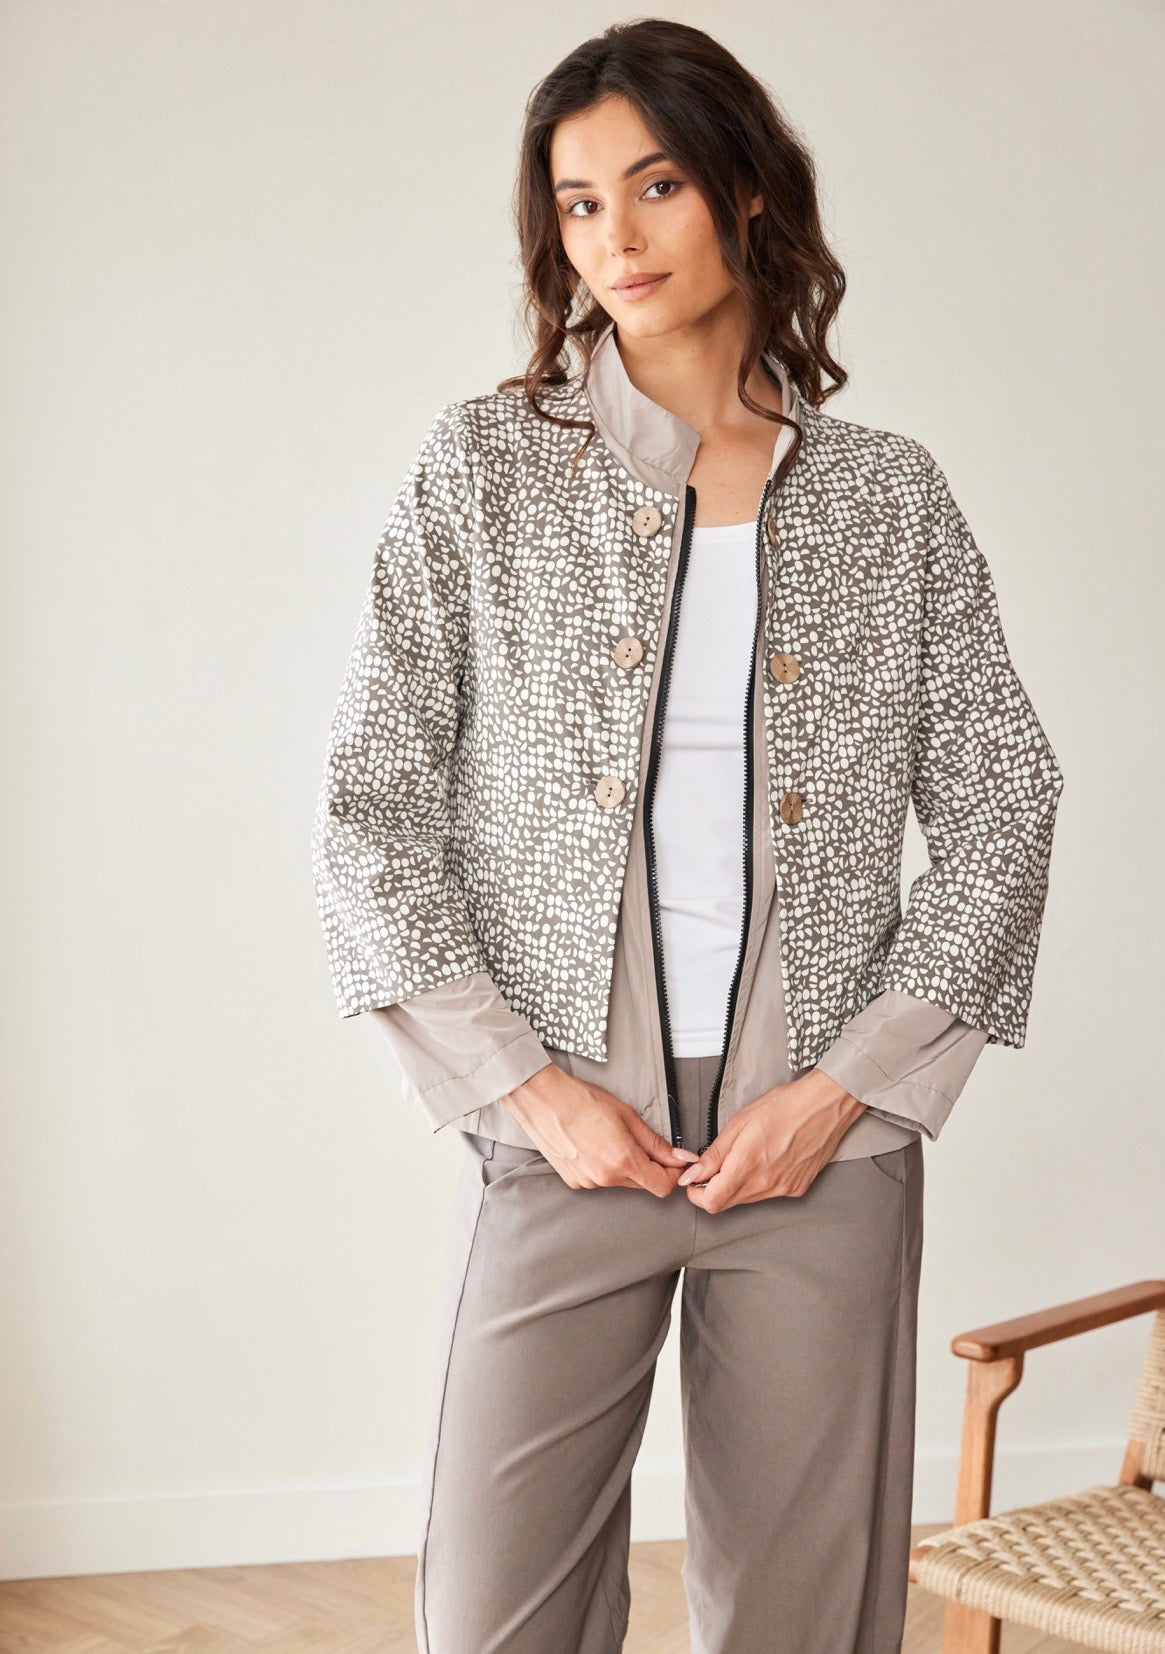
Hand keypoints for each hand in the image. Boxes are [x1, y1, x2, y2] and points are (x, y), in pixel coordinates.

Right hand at [498, 1062, 699, 1196]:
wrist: (543, 1100)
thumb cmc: (582, 1100)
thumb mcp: (627, 1116)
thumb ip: (656, 1143)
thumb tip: (680, 1158)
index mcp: (623, 1160)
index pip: (662, 1186)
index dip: (672, 1173)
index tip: (673, 1160)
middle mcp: (605, 1178)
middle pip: (642, 1183)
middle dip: (649, 1166)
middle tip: (639, 1140)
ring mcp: (588, 1182)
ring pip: (621, 1181)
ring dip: (624, 1165)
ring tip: (609, 1137)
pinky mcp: (574, 1182)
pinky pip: (600, 1179)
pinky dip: (604, 1166)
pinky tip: (593, 1145)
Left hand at [675, 1068, 865, 1212]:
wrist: (826, 1105)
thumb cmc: (786, 1106)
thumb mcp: (740, 1122)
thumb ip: (714, 1154)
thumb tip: (692, 1173)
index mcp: (747, 1165)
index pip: (712, 1203)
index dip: (697, 1194)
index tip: (695, 1180)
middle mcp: (766, 1183)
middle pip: (728, 1202)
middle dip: (716, 1188)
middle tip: (718, 1164)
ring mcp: (783, 1189)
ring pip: (748, 1199)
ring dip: (738, 1184)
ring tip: (747, 1155)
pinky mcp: (797, 1188)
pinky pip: (769, 1194)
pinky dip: (760, 1182)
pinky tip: (768, 1159)